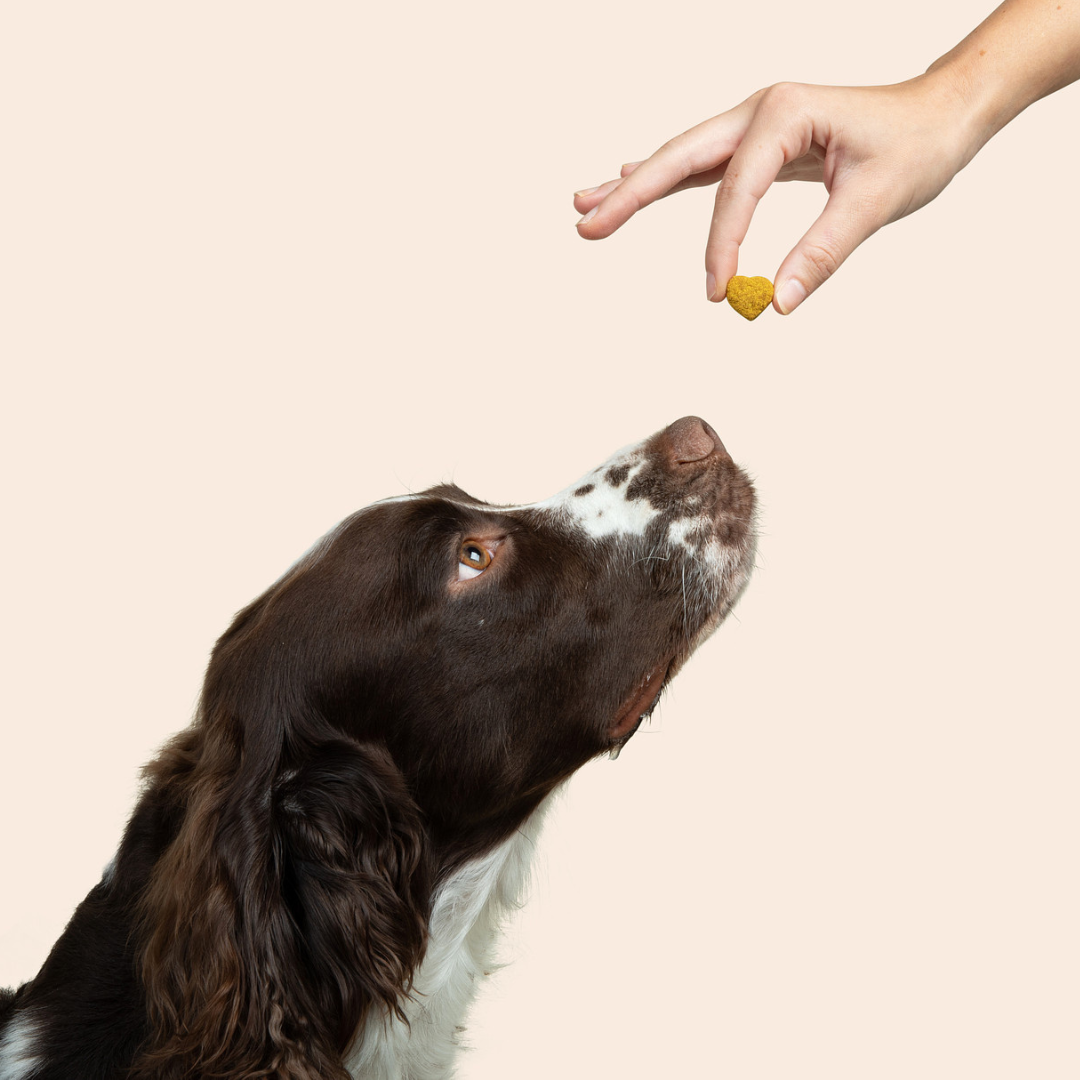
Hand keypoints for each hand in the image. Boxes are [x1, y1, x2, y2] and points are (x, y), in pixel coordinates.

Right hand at [573, 74, 976, 313]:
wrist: (944, 112)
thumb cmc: (917, 144)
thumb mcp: (876, 201)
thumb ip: (822, 252)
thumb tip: (774, 304)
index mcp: (784, 114)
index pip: (735, 188)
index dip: (721, 245)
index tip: (718, 294)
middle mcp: (761, 111)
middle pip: (680, 156)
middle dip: (631, 193)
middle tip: (584, 222)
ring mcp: (756, 125)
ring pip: (682, 158)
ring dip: (635, 184)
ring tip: (587, 205)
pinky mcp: (760, 145)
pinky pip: (702, 167)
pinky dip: (665, 180)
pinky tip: (632, 182)